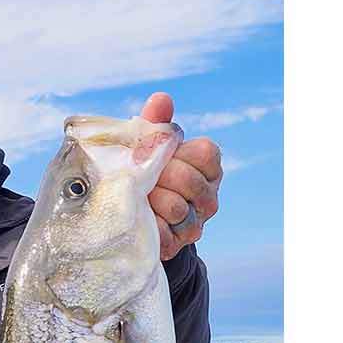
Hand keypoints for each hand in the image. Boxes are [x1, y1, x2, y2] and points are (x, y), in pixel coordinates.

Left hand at [140, 93, 221, 260]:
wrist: (132, 220)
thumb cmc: (146, 175)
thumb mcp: (150, 148)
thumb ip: (157, 125)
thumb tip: (161, 99)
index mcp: (209, 167)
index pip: (205, 153)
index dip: (177, 153)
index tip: (162, 157)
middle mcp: (209, 196)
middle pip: (188, 179)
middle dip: (159, 177)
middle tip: (144, 180)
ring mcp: (197, 222)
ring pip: (178, 206)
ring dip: (152, 200)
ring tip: (141, 199)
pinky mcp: (178, 243)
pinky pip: (164, 232)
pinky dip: (148, 223)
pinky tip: (140, 218)